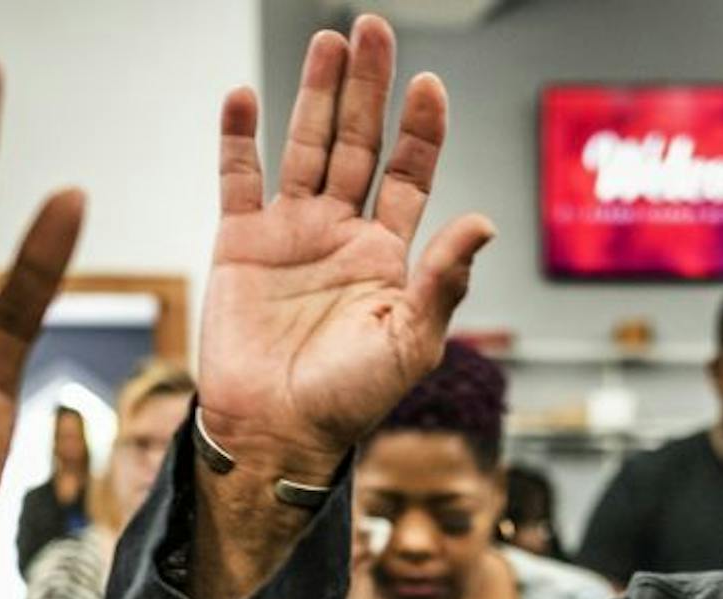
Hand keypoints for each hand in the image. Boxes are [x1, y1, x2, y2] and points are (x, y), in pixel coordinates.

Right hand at [195, 15, 493, 479]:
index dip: (421, 130)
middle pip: (358, 143)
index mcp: (388, 256)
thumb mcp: (412, 344)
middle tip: (371, 30)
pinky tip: (244, 97)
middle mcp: (341, 234)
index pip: (410, 174)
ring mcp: (290, 234)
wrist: (277, 434)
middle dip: (367, 88)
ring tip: (327, 42)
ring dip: (314, 94)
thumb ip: (445, 281)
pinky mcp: (240, 244)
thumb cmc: (349, 402)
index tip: (428, 86)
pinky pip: (238, 178)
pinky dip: (239, 138)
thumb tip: (484, 223)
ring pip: (304, 146)